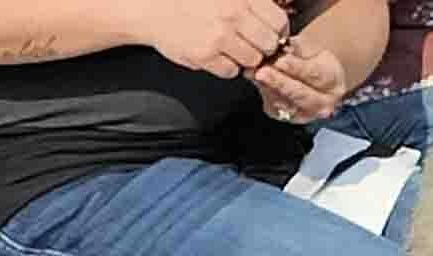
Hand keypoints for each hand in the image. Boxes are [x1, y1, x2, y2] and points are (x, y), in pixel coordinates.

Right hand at [133, 0, 291, 79]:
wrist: (153, 9)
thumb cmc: (190, 0)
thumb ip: (250, 2)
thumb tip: (277, 22)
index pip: (279, 22)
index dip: (277, 31)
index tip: (270, 33)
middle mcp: (233, 16)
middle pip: (269, 45)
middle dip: (263, 47)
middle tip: (250, 43)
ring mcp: (219, 38)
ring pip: (252, 61)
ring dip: (245, 58)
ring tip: (232, 48)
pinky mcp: (205, 56)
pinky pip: (230, 72)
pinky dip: (227, 67)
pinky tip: (217, 55)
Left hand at [251, 28, 356, 123]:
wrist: (316, 80)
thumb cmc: (315, 62)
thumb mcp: (313, 49)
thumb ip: (301, 47)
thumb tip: (285, 44)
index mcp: (332, 82)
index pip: (314, 75)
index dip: (296, 67)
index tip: (280, 60)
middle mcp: (323, 103)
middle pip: (299, 94)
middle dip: (278, 82)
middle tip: (261, 72)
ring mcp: (306, 114)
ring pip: (284, 102)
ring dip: (266, 87)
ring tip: (254, 72)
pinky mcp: (289, 118)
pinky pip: (274, 107)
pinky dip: (263, 92)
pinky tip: (256, 80)